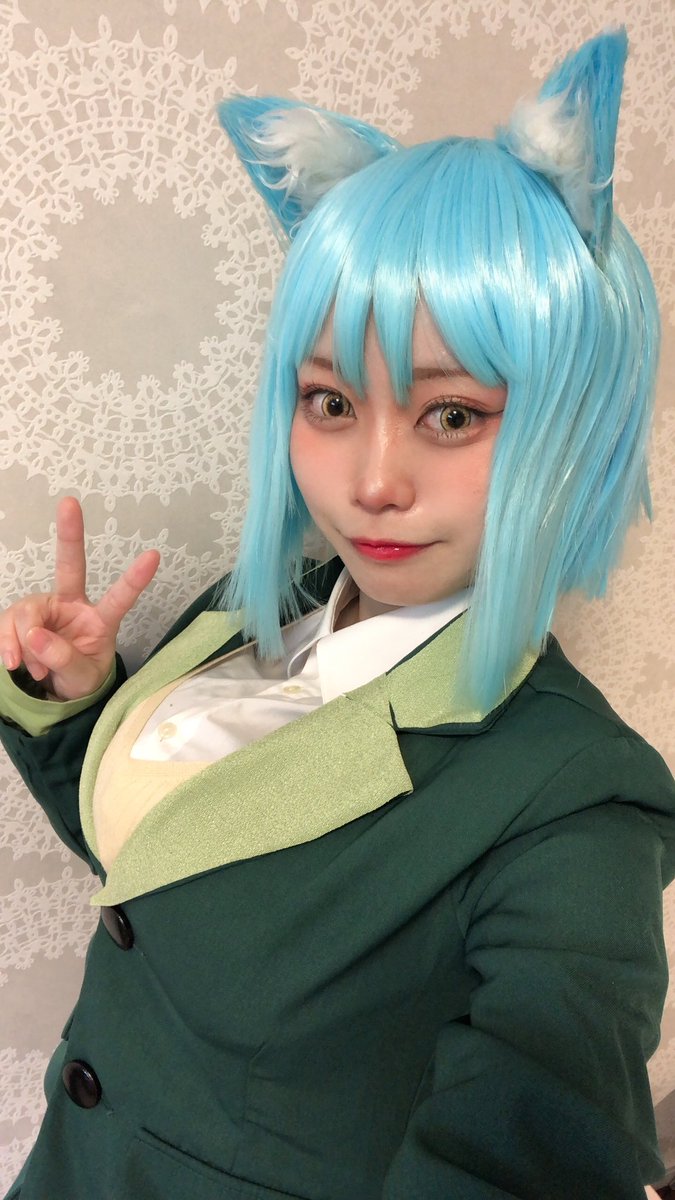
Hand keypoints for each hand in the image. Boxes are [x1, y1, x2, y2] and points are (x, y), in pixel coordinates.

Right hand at [0, 497, 159, 699]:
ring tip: (34, 670)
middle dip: (70, 534)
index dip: (135, 579)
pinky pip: (8, 625)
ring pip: (28, 612)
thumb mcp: (81, 678)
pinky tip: (14, 663)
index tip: (154, 555)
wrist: (56, 690)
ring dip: (25, 644)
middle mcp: (73, 605)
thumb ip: (63, 659)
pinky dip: (8, 646)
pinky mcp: (20, 617)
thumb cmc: (80, 677)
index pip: (120, 598)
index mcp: (99, 620)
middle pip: (70, 566)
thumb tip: (34, 636)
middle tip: (69, 503)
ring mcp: (45, 608)